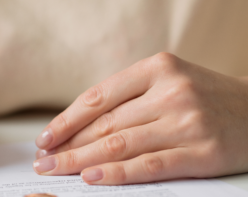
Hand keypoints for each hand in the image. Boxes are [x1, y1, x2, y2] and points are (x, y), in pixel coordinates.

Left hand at [33, 52, 247, 184]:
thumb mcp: (168, 82)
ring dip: (82, 161)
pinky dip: (116, 174)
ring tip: (57, 170)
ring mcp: (187, 121)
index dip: (66, 120)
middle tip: (43, 161)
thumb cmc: (204, 97)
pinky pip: (149, 165)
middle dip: (68, 145)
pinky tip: (92, 178)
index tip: (45, 138)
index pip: (97, 97)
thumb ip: (129, 98)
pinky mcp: (202, 152)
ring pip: (120, 144)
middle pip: (104, 124)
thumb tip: (78, 126)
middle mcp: (171, 91)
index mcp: (157, 68)